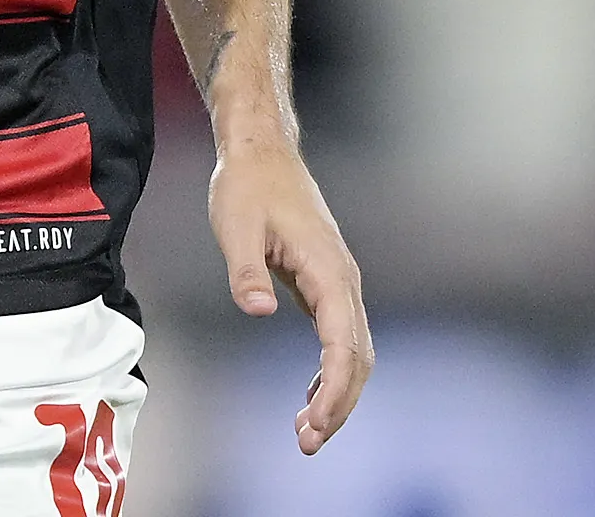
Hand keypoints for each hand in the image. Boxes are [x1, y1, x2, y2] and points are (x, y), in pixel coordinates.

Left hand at [210, 139, 371, 454]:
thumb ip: (246, 271)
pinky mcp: (326, 283)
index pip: (343, 342)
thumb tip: (258, 310)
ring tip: (307, 431)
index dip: (334, 388)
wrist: (261, 152)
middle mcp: (343, 279)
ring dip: (338, 392)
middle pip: (358, 355)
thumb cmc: (247, 186)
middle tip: (307, 442)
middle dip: (339, 403)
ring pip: (354, 349)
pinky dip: (333, 372)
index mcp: (327, 268)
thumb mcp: (236, 226)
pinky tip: (313, 396)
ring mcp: (338, 281)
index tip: (314, 423)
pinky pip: (341, 337)